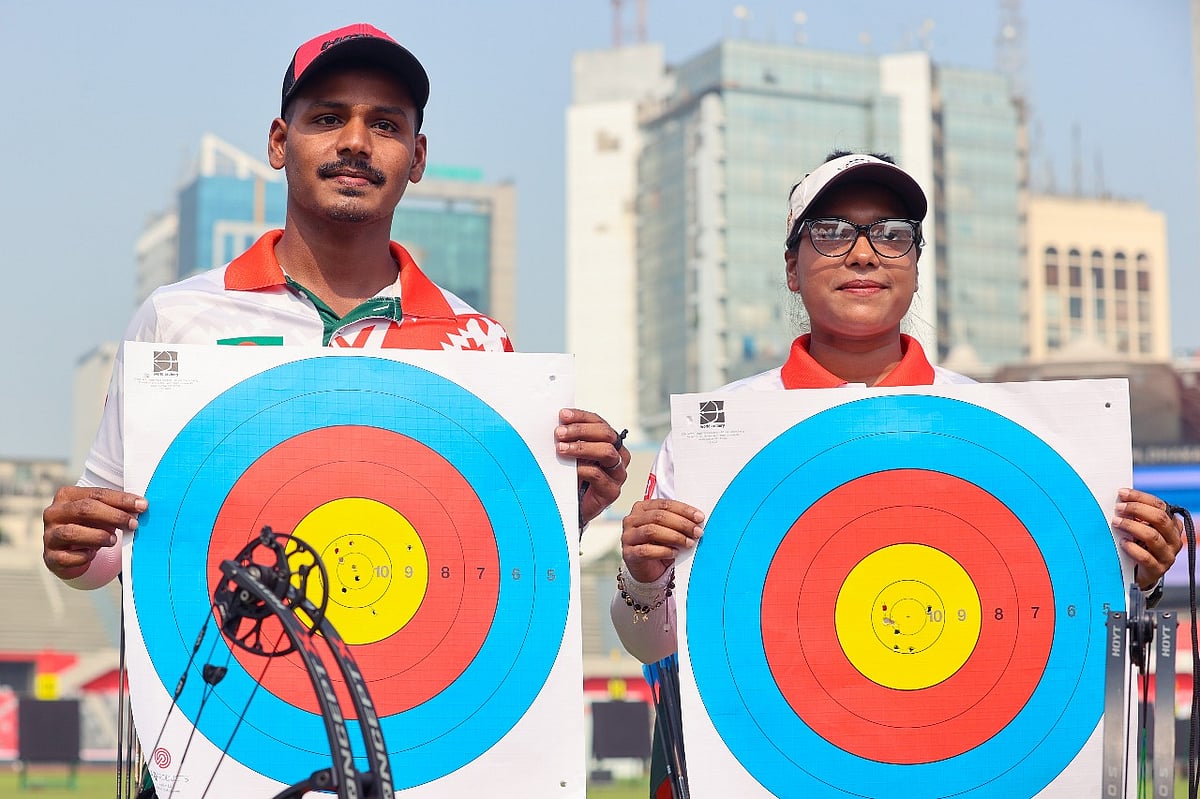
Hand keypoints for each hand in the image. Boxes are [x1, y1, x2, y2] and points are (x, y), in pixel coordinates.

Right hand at [43, 486, 146, 580]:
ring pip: (72, 533)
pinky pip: (67, 557)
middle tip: (133, 524)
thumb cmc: (90, 526)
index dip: (121, 499)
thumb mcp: (100, 513)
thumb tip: (141, 507)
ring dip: (98, 536)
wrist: (70, 553)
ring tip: (113, 540)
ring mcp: (49, 535)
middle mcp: (54, 513)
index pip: (97, 494)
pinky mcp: (50, 556)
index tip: (143, 505)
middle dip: (113, 516)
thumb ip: (116, 508)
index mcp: (67, 496)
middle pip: (84, 510)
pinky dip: (83, 556)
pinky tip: (92, 555)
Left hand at [556, 408, 629, 524]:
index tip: (563, 415)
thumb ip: (569, 439)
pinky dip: (582, 469)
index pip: (599, 423)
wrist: (574, 508)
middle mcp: (618, 456)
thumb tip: (556, 423)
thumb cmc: (573, 477)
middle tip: (559, 433)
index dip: (581, 417)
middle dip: (581, 431)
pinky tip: (569, 469)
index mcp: (610, 442)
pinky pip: (598, 475)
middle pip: (606, 434)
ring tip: (561, 448)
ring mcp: (618, 474)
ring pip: (607, 453)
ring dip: (582, 447)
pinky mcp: (612, 491)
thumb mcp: (572, 454)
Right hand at [621, 498, 704, 582]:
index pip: (664, 504)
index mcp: (642, 508)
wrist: (649, 569)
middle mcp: (632, 519)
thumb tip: (697, 519)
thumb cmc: (660, 546)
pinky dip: (664, 551)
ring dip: (675, 537)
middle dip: (682, 524)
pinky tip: (675, 553)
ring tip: (689, 543)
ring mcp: (628, 536)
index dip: (684, 510)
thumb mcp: (669, 529)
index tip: (699, 517)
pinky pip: (646, 550)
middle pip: (659, 516)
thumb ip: (678, 521)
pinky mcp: (629, 553)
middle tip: (697, 532)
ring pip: (652, 531)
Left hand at [1113, 488, 1182, 589]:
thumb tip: (1120, 499)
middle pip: (1159, 519)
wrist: (1141, 573)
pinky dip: (1132, 548)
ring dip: (1132, 526)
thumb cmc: (1140, 545)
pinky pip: (1146, 557)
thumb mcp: (1142, 528)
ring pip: (1153, 536)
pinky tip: (1122, 542)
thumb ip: (1137, 515)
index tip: (1122, 493)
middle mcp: (1174, 539)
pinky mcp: (1158, 569)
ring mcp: (1167, 555)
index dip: (1140, 497)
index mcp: (1172, 525)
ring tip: (1116, 522)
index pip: (1160, 506)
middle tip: (1119, 508)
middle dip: (1137, 510)